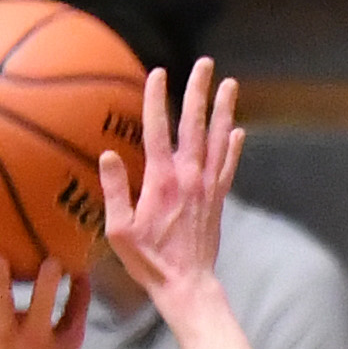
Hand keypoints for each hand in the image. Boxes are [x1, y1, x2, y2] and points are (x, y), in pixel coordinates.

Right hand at [99, 57, 237, 307]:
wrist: (187, 285)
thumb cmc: (149, 261)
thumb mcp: (119, 231)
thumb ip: (114, 191)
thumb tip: (108, 155)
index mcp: (162, 181)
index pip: (158, 130)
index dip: (156, 99)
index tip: (158, 73)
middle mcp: (189, 177)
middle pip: (195, 124)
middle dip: (198, 91)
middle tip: (205, 63)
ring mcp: (207, 187)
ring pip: (218, 139)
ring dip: (224, 109)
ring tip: (230, 83)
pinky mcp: (218, 199)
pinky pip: (229, 165)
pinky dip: (234, 146)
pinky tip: (238, 130)